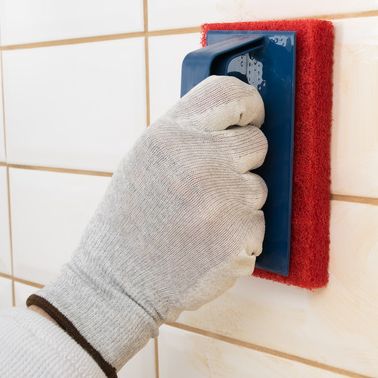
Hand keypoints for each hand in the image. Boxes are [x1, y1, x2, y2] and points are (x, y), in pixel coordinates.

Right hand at [27, 76, 267, 377]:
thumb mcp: (145, 159)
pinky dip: (239, 235)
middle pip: (258, 143)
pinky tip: (207, 244)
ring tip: (198, 221)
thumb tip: (240, 120)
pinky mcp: (243, 236)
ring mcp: (226, 201)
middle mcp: (202, 161)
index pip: (232, 93)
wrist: (118, 284)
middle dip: (241, 161)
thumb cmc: (133, 220)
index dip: (248, 106)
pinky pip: (259, 223)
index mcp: (172, 135)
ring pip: (258, 188)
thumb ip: (190, 134)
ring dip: (238, 203)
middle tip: (210, 185)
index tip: (248, 119)